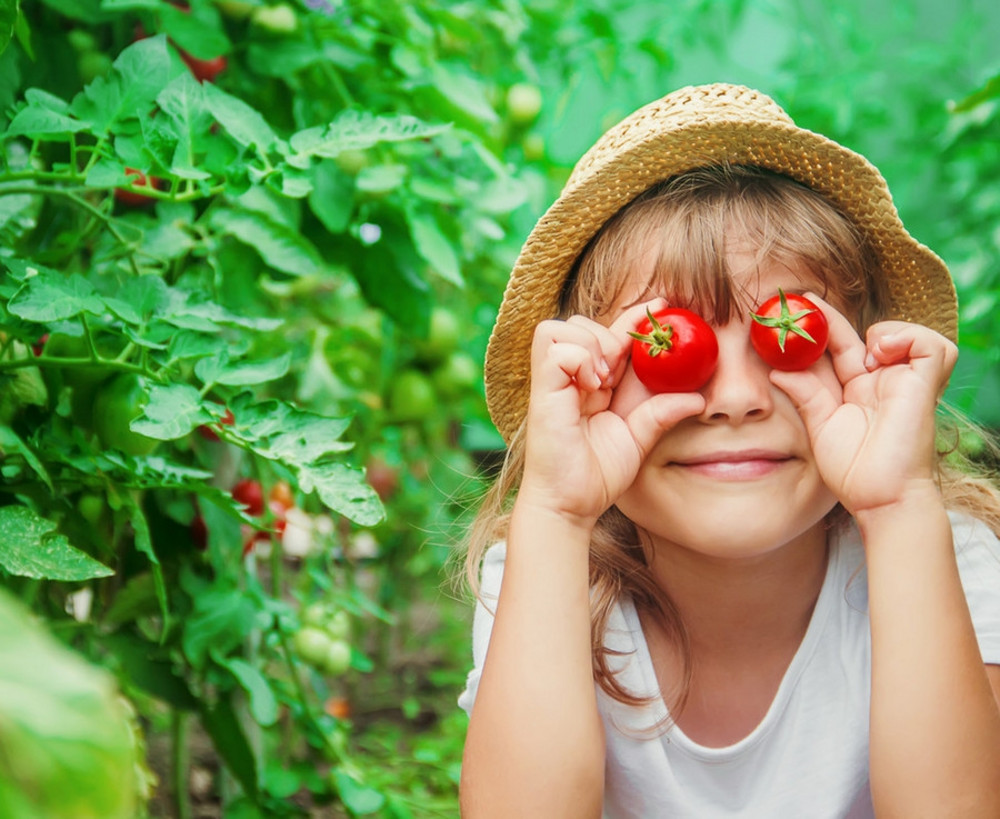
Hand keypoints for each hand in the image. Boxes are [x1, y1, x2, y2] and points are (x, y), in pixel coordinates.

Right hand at [520, 300, 704, 523]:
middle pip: (581, 320)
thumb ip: (661, 414)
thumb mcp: (639, 439)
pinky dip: (577, 359)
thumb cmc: (596, 476)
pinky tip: (590, 386)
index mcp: (592, 382)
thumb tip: (698, 399)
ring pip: (562, 325)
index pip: (612, 333)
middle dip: (608, 335)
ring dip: (590, 345)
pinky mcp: (542, 390)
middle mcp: (570, 376)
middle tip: (617, 375)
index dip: (635, 316)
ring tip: (602, 380)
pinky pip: (555, 347)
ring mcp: (553, 381)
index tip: (663, 305)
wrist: (570, 504)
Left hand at [769, 294, 956, 515]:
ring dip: (880, 331)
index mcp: (855, 390)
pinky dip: (907, 337)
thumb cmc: (853, 471)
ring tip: (863, 354)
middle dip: (832, 317)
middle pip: (859, 335)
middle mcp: (879, 381)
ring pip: (903, 332)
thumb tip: (778, 370)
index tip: (795, 309)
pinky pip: (929, 344)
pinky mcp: (924, 384)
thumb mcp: (820, 426)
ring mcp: (903, 381)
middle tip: (805, 300)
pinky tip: (881, 352)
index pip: (836, 348)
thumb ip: (805, 394)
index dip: (819, 328)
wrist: (880, 498)